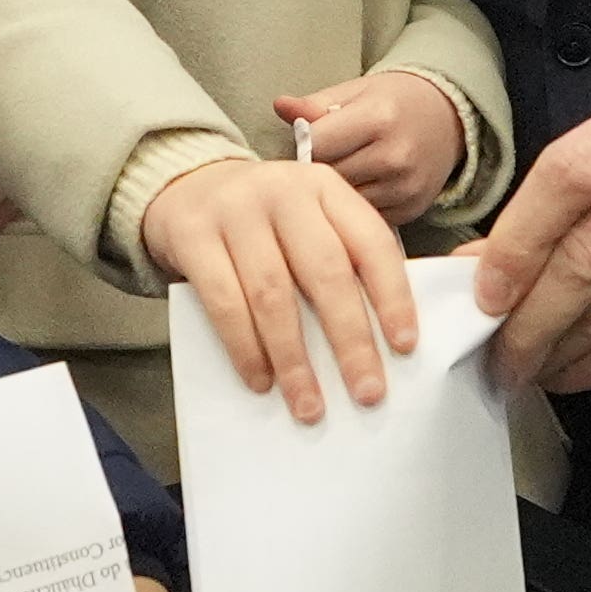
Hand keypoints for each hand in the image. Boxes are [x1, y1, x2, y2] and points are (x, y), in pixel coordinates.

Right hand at [144, 152, 419, 418]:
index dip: (393, 296)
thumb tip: (378, 343)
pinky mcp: (191, 235)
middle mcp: (284, 192)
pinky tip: (261, 380)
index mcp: (325, 188)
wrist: (185, 186)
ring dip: (294, 360)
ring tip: (310, 405)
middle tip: (367, 393)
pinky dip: (245, 348)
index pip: (371, 242)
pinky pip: (223, 301)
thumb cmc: (263, 220)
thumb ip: (340, 260)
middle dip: (350, 340)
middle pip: (326, 273)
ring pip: (272, 294)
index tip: (405, 347)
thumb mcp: (308, 219)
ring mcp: (235, 211)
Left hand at [280, 69, 465, 224]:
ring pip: (343, 201)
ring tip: (339, 174)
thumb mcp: (356, 91)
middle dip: (317, 170)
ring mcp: (404, 187)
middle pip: (328, 175)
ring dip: (334, 193)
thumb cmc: (394, 102)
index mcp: (378, 117)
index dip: (304, 144)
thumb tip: (280, 106)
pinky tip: (359, 189)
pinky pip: (364, 216)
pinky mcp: (411, 209)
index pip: (317, 143)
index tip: (305, 142)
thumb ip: (315, 104)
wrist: (448, 119)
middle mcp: (394, 155)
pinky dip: (355, 207)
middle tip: (318, 161)